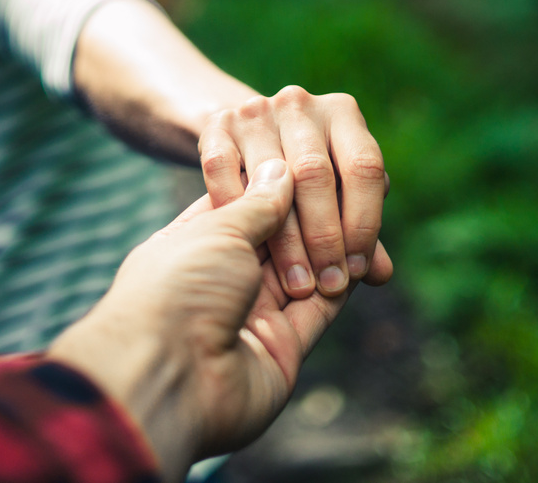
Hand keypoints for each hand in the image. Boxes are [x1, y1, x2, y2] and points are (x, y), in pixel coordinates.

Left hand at [49, 160, 348, 481]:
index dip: (281, 185)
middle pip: (278, 238)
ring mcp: (250, 314)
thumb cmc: (177, 289)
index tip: (317, 161)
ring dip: (333, 249)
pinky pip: (319, 310)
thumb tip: (281, 169)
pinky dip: (341, 286)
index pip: (245, 204)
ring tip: (369, 214)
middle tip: (355, 186)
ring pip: (304, 271)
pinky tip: (366, 259)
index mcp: (193, 243)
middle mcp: (222, 279)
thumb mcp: (217, 230)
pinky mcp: (280, 348)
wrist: (168, 376)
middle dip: (314, 215)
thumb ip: (258, 203)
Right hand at [199, 87, 392, 299]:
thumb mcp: (337, 191)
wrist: (245, 137)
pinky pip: (223, 170)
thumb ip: (357, 227)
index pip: (365, 167)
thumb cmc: (304, 174)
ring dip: (285, 240)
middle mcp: (301, 104)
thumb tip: (380, 273)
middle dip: (324, 238)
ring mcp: (256, 110)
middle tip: (326, 284)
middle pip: (317, 174)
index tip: (356, 271)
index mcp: (343, 112)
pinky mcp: (217, 124)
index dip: (365, 222)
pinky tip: (248, 248)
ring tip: (295, 283)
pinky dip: (237, 211)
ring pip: (273, 176)